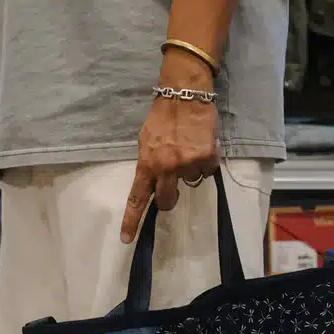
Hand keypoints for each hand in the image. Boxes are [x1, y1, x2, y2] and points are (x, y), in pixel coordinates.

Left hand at [120, 50, 219, 243]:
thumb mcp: (146, 140)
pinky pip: (207, 169)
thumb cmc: (162, 116)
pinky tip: (201, 143)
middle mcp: (165, 168)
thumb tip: (155, 181)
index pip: (136, 198)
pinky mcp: (205, 158)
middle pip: (167, 200)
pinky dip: (207, 160)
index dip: (131, 220)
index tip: (126, 239)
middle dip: (170, 197)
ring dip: (191, 169)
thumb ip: (149, 163)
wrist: (184, 94)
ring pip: (191, 181)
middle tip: (174, 180)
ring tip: (189, 147)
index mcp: (146, 164)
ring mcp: (186, 164)